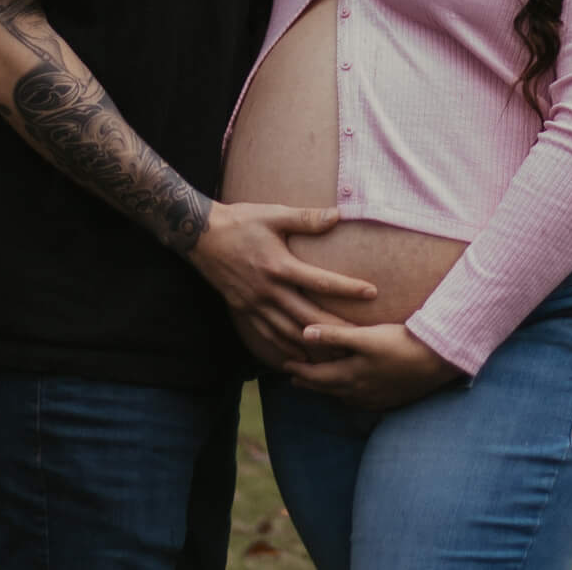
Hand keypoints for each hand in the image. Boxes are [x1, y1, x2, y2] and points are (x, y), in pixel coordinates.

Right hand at [187, 202, 377, 365]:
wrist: (199, 236)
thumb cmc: (240, 221)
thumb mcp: (273, 214)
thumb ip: (306, 218)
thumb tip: (338, 215)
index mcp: (279, 266)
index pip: (320, 281)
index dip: (347, 288)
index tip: (371, 293)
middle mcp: (267, 290)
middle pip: (306, 316)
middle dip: (333, 330)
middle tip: (358, 340)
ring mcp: (253, 304)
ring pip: (286, 332)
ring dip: (310, 346)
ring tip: (333, 357)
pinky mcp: (242, 310)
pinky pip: (265, 335)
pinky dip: (282, 349)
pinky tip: (297, 357)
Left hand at [281, 322, 461, 410]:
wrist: (438, 361)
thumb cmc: (401, 345)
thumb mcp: (366, 337)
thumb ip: (334, 336)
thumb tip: (304, 333)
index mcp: (349, 377)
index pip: (315, 377)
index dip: (298, 371)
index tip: (284, 365)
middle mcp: (359, 392)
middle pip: (327, 389)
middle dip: (309, 383)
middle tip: (295, 380)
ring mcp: (376, 398)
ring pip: (344, 397)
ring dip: (329, 390)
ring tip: (323, 384)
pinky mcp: (391, 398)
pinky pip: (362, 401)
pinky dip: (350, 395)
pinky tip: (356, 391)